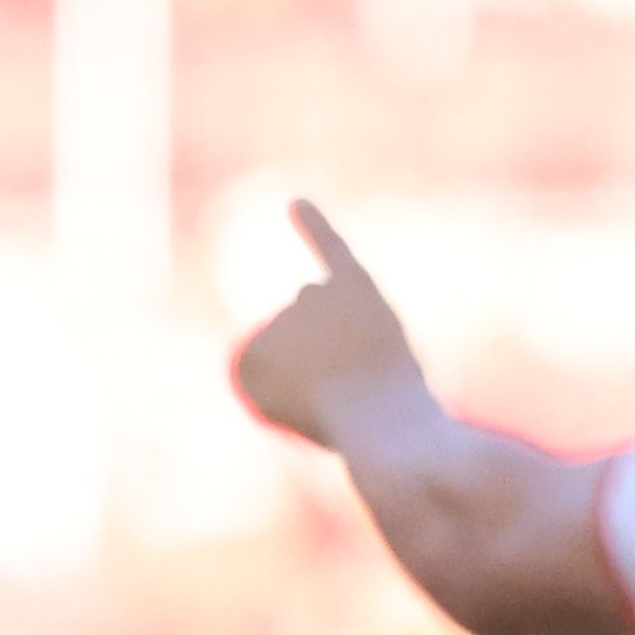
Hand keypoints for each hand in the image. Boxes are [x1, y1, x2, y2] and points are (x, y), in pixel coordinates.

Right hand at [229, 200, 424, 451]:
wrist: (384, 429)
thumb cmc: (359, 431)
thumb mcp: (327, 405)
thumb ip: (314, 355)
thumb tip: (310, 289)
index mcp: (250, 366)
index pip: (297, 355)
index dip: (325, 381)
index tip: (331, 412)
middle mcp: (268, 326)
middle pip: (314, 326)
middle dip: (338, 350)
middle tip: (353, 388)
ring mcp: (306, 303)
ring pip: (332, 302)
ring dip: (352, 325)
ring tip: (364, 362)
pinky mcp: (346, 285)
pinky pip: (326, 245)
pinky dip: (311, 223)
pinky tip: (295, 203)